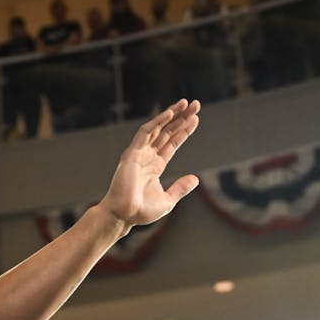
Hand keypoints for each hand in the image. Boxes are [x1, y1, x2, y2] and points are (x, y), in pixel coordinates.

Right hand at [97, 100, 200, 230]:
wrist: (123, 215)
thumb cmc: (141, 211)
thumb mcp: (167, 200)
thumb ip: (181, 188)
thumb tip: (196, 179)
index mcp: (155, 166)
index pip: (172, 143)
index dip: (184, 130)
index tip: (195, 118)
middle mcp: (148, 156)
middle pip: (167, 132)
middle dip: (181, 118)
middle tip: (195, 104)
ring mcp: (139, 153)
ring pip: (158, 128)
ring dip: (171, 115)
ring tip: (185, 103)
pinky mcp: (132, 153)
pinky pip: (145, 132)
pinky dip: (157, 122)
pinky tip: (170, 113)